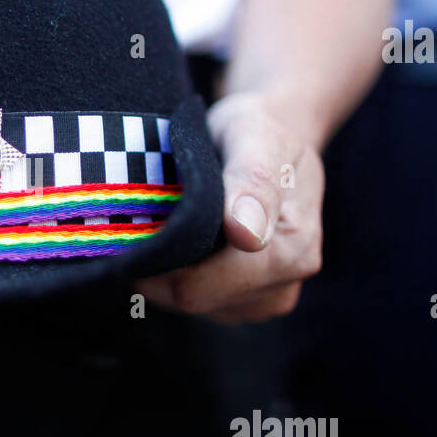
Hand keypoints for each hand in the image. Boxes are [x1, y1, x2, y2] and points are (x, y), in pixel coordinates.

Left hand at [136, 92, 323, 321]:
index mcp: (293, 253)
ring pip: (186, 303)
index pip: (200, 287)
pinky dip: (175, 269)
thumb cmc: (260, 132)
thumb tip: (248, 236)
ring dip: (167, 264)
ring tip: (172, 217)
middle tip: (151, 210)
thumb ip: (255, 181)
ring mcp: (260, 301)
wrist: (272, 138)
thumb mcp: (256, 135)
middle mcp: (282, 287)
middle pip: (190, 299)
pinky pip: (191, 300)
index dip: (163, 258)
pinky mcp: (241, 304)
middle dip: (162, 260)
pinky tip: (180, 234)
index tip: (143, 216)